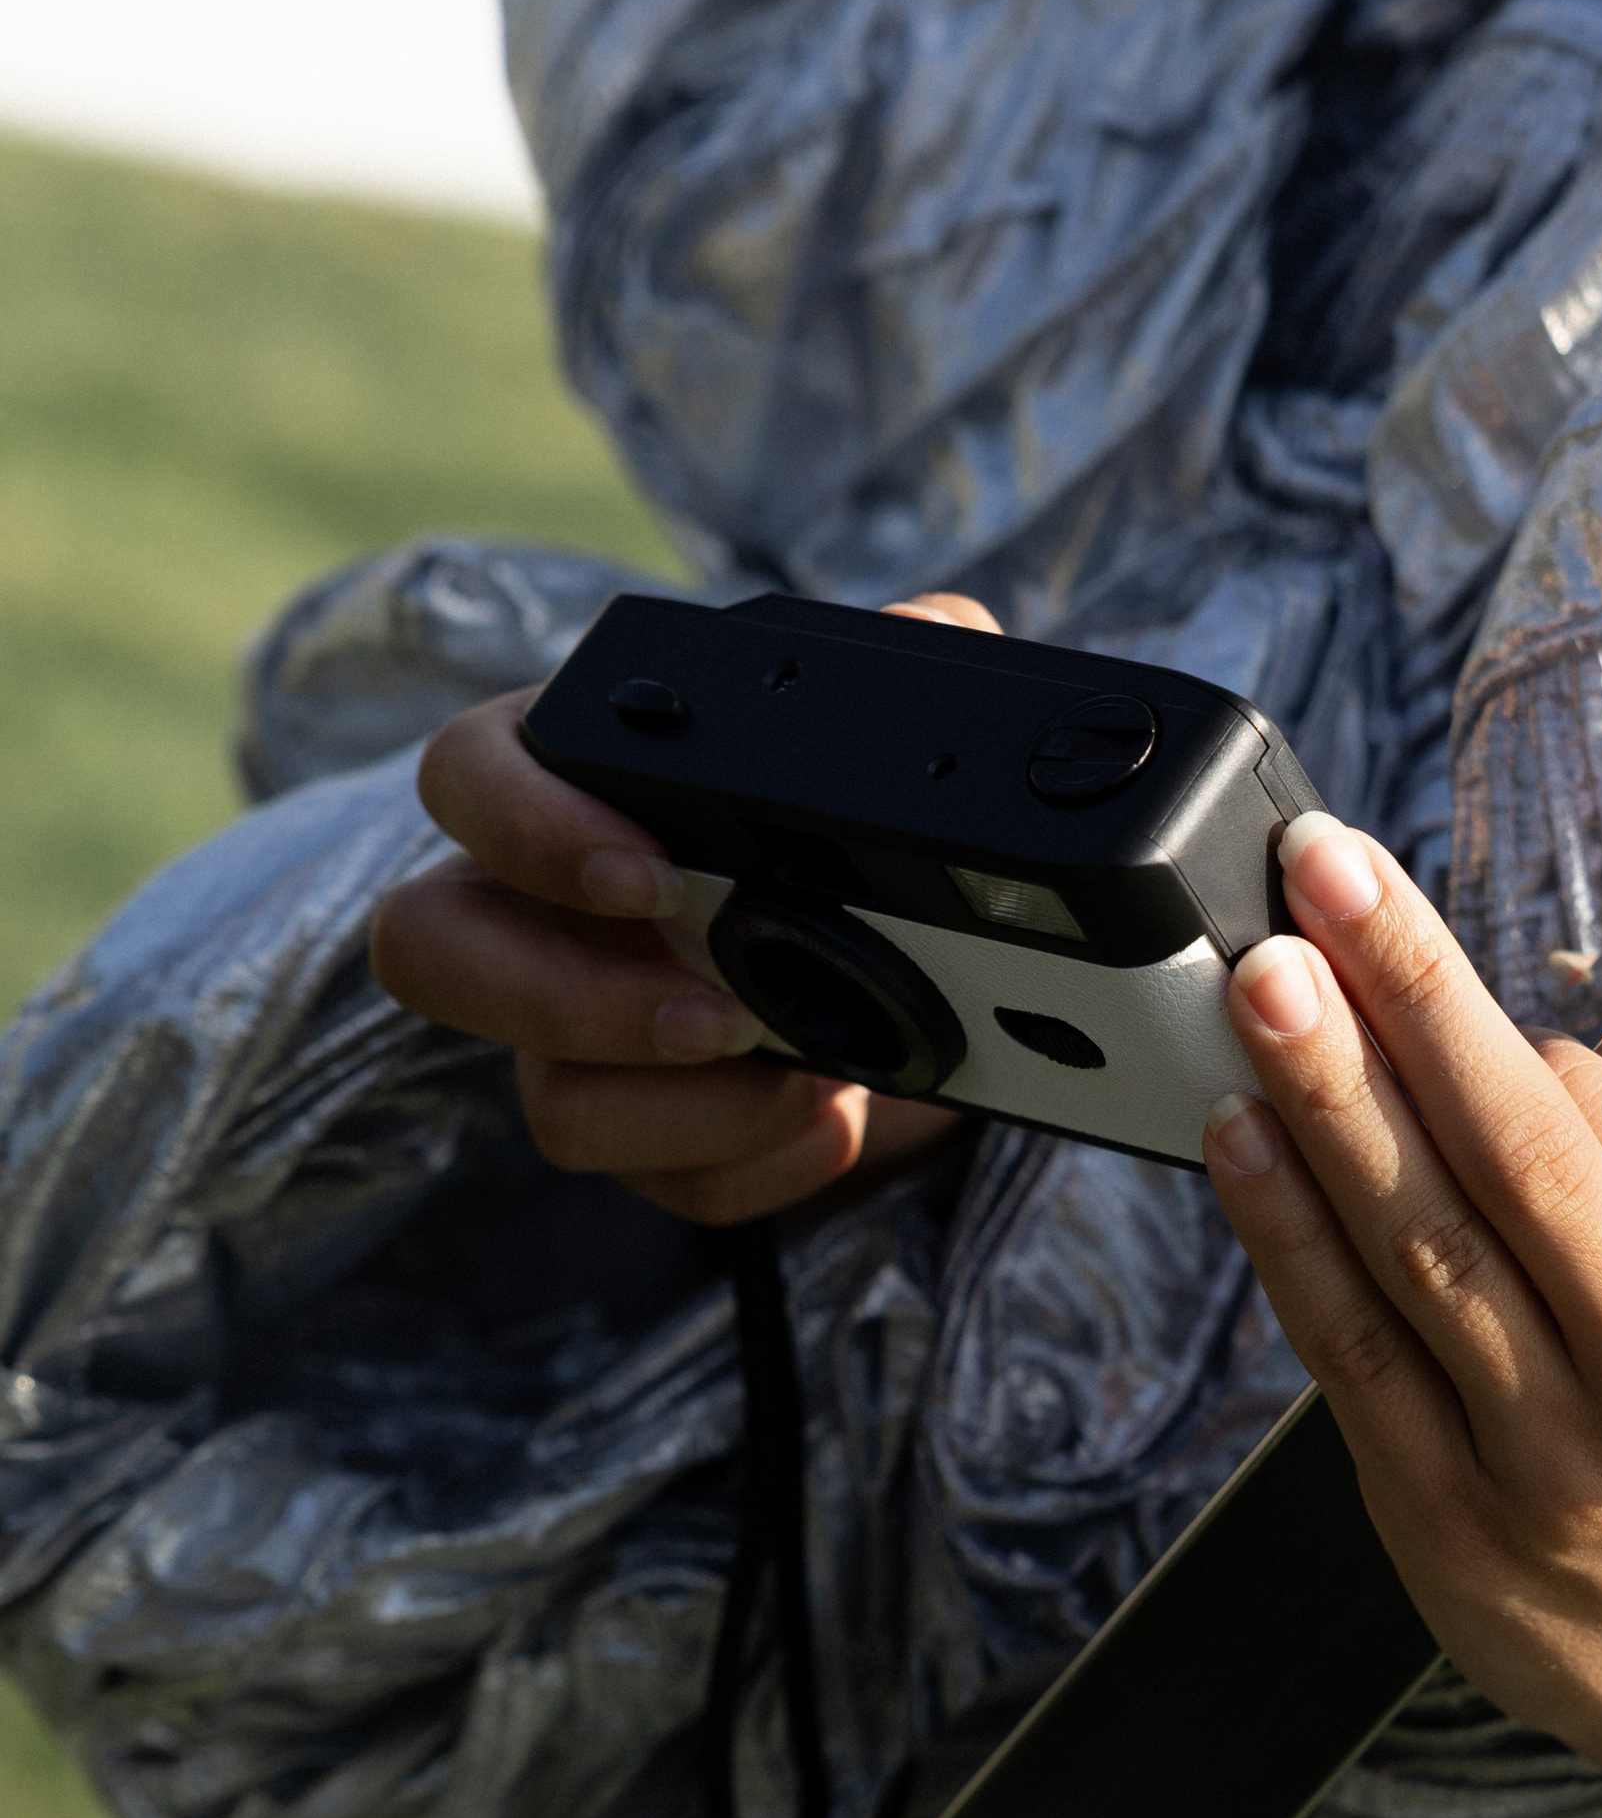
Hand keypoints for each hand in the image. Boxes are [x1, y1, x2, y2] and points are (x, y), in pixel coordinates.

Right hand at [374, 596, 989, 1227]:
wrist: (952, 979)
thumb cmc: (868, 831)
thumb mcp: (905, 722)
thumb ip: (909, 655)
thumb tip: (928, 634)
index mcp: (578, 787)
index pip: (466, 775)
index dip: (521, 824)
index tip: (644, 870)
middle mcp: (547, 914)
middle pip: (432, 955)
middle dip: (563, 999)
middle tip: (715, 1008)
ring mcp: (581, 1039)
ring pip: (551, 1102)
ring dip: (687, 1109)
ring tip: (805, 1071)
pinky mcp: (649, 1139)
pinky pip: (662, 1182)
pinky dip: (756, 1166)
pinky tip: (832, 1124)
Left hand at [1198, 815, 1601, 1817]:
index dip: (1496, 1025)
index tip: (1408, 939)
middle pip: (1510, 1158)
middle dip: (1401, 999)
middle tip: (1319, 880)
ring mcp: (1549, 1466)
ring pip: (1412, 1250)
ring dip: (1319, 1102)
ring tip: (1256, 981)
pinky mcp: (1450, 1526)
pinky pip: (1348, 1354)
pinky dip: (1284, 1238)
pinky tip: (1237, 1136)